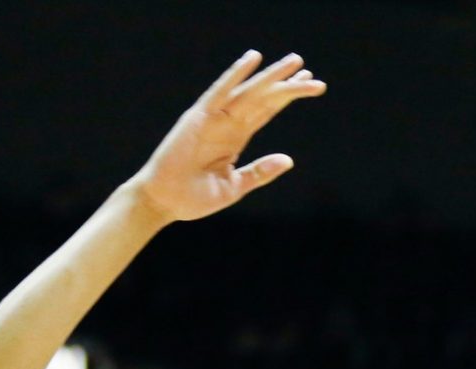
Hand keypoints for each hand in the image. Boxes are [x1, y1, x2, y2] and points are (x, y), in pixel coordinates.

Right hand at [125, 51, 327, 223]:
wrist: (164, 202)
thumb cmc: (194, 198)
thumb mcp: (235, 187)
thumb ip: (259, 172)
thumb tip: (289, 160)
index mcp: (236, 138)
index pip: (268, 111)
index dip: (287, 97)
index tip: (311, 86)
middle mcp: (228, 123)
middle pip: (263, 98)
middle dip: (286, 84)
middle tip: (309, 71)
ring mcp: (213, 118)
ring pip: (248, 91)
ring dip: (270, 75)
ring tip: (294, 62)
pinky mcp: (198, 117)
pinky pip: (219, 91)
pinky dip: (235, 75)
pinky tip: (251, 59)